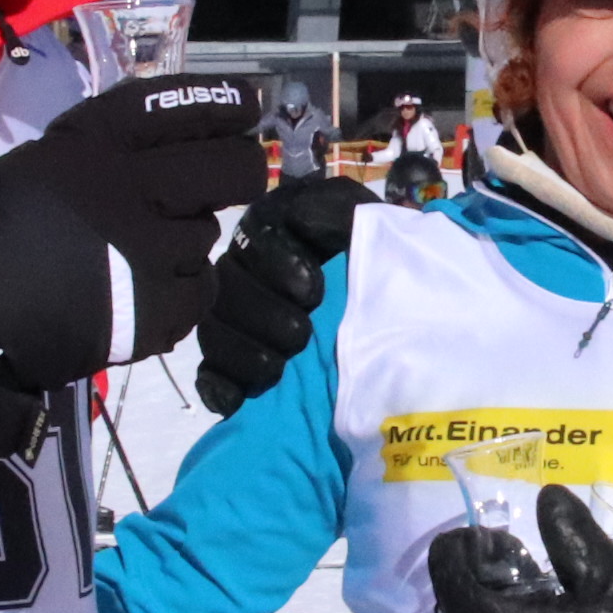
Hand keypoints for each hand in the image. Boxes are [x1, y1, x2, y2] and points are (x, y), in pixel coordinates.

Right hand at [0, 78, 268, 459]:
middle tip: (239, 176)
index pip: (175, 107)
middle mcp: (131, 187)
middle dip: (243, 169)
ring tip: (150, 253)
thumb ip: (100, 151)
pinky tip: (151, 292)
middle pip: (228, 168)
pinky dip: (184, 291)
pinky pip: (202, 288)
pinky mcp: (160, 307)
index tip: (250, 103)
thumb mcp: (39, 164)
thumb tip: (163, 149)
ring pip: (209, 232)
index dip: (220, 101)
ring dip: (188, 239)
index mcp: (91, 145)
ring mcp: (151, 250)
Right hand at [195, 174, 372, 415]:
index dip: (274, 262)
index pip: (253, 237)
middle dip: (261, 313)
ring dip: (241, 351)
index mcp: (273, 230)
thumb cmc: (380, 260)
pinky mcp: (233, 363)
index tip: (311, 290)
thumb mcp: (368, 225)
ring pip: (214, 330)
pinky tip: (235, 400)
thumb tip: (300, 217)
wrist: (402, 314)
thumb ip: (338, 212)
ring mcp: (235, 319)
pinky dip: (220, 387)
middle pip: (227, 286)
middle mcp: (246, 270)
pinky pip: (211, 374)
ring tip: (275, 368)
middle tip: (299, 335)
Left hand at [430, 485, 612, 612]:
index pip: (452, 588)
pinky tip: (553, 607)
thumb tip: (548, 497)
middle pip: (466, 610)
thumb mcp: (608, 575)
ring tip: (529, 569)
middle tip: (507, 545)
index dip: (453, 553)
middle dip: (479, 571)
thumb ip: (571, 534)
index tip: (476, 531)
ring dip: (498, 596)